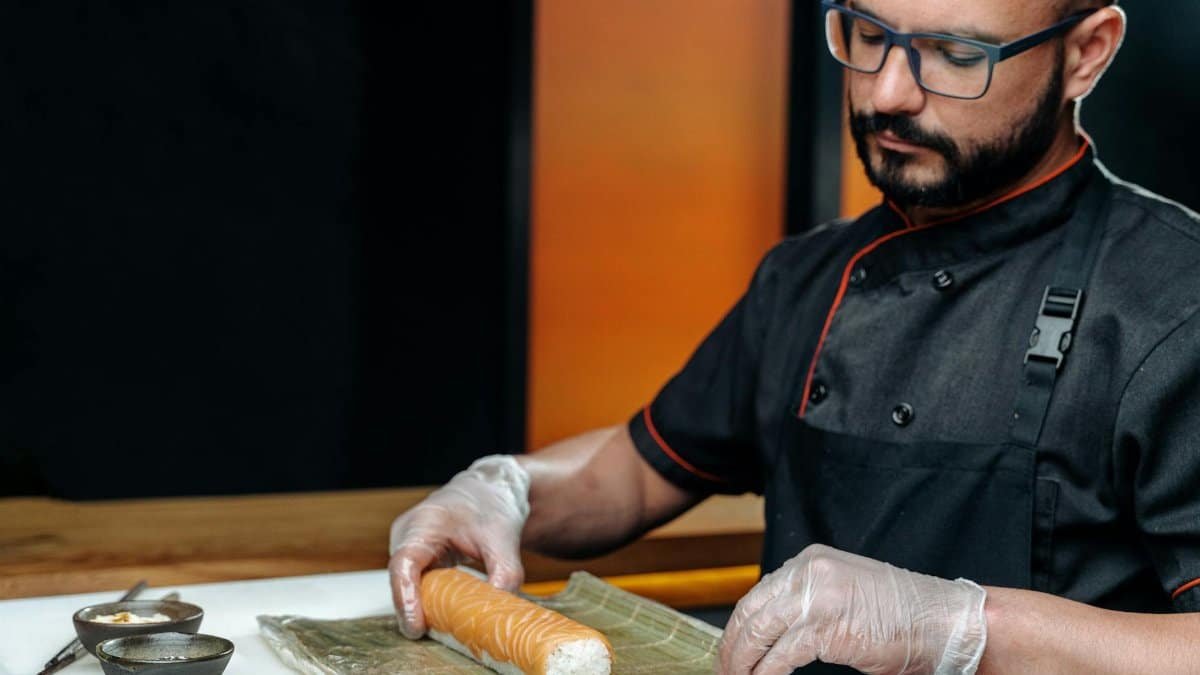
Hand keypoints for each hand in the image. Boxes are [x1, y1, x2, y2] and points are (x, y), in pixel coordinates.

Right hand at [388, 454, 530, 638]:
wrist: (491, 489)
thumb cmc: (492, 504)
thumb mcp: (504, 538)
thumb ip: (505, 574)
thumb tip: (501, 609)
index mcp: (425, 522)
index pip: (404, 564)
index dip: (406, 597)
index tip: (416, 625)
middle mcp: (408, 533)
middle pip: (401, 579)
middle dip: (413, 609)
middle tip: (431, 634)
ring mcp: (409, 544)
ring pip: (407, 584)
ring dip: (421, 605)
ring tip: (442, 627)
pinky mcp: (417, 555)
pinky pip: (416, 582)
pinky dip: (428, 598)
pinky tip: (444, 614)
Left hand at [717, 544, 986, 674]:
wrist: (942, 623)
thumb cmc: (901, 617)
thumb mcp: (843, 596)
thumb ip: (807, 603)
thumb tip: (771, 632)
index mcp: (811, 562)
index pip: (760, 594)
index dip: (741, 626)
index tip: (732, 649)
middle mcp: (808, 572)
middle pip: (751, 611)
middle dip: (733, 645)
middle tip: (725, 669)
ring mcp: (815, 596)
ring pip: (759, 632)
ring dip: (743, 662)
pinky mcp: (825, 626)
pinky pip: (781, 655)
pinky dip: (766, 673)